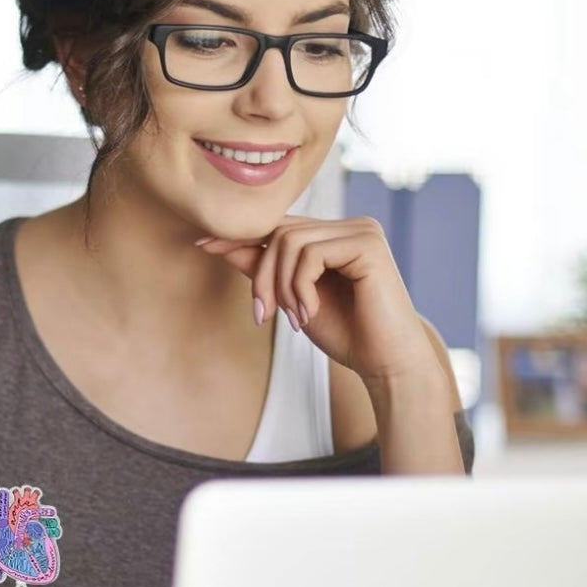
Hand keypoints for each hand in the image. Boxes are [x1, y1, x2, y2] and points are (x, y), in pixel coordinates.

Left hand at [197, 216, 435, 384]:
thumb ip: (264, 272)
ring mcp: (360, 230)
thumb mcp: (292, 301)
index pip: (277, 228)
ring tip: (294, 319)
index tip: (202, 245)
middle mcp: (348, 226)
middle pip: (278, 233)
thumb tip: (223, 246)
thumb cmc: (346, 334)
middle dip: (262, 277)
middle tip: (264, 316)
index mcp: (333, 236)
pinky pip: (309, 254)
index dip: (239, 237)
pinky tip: (309, 313)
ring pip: (289, 242)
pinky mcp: (366, 243)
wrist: (384, 361)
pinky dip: (299, 288)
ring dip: (281, 288)